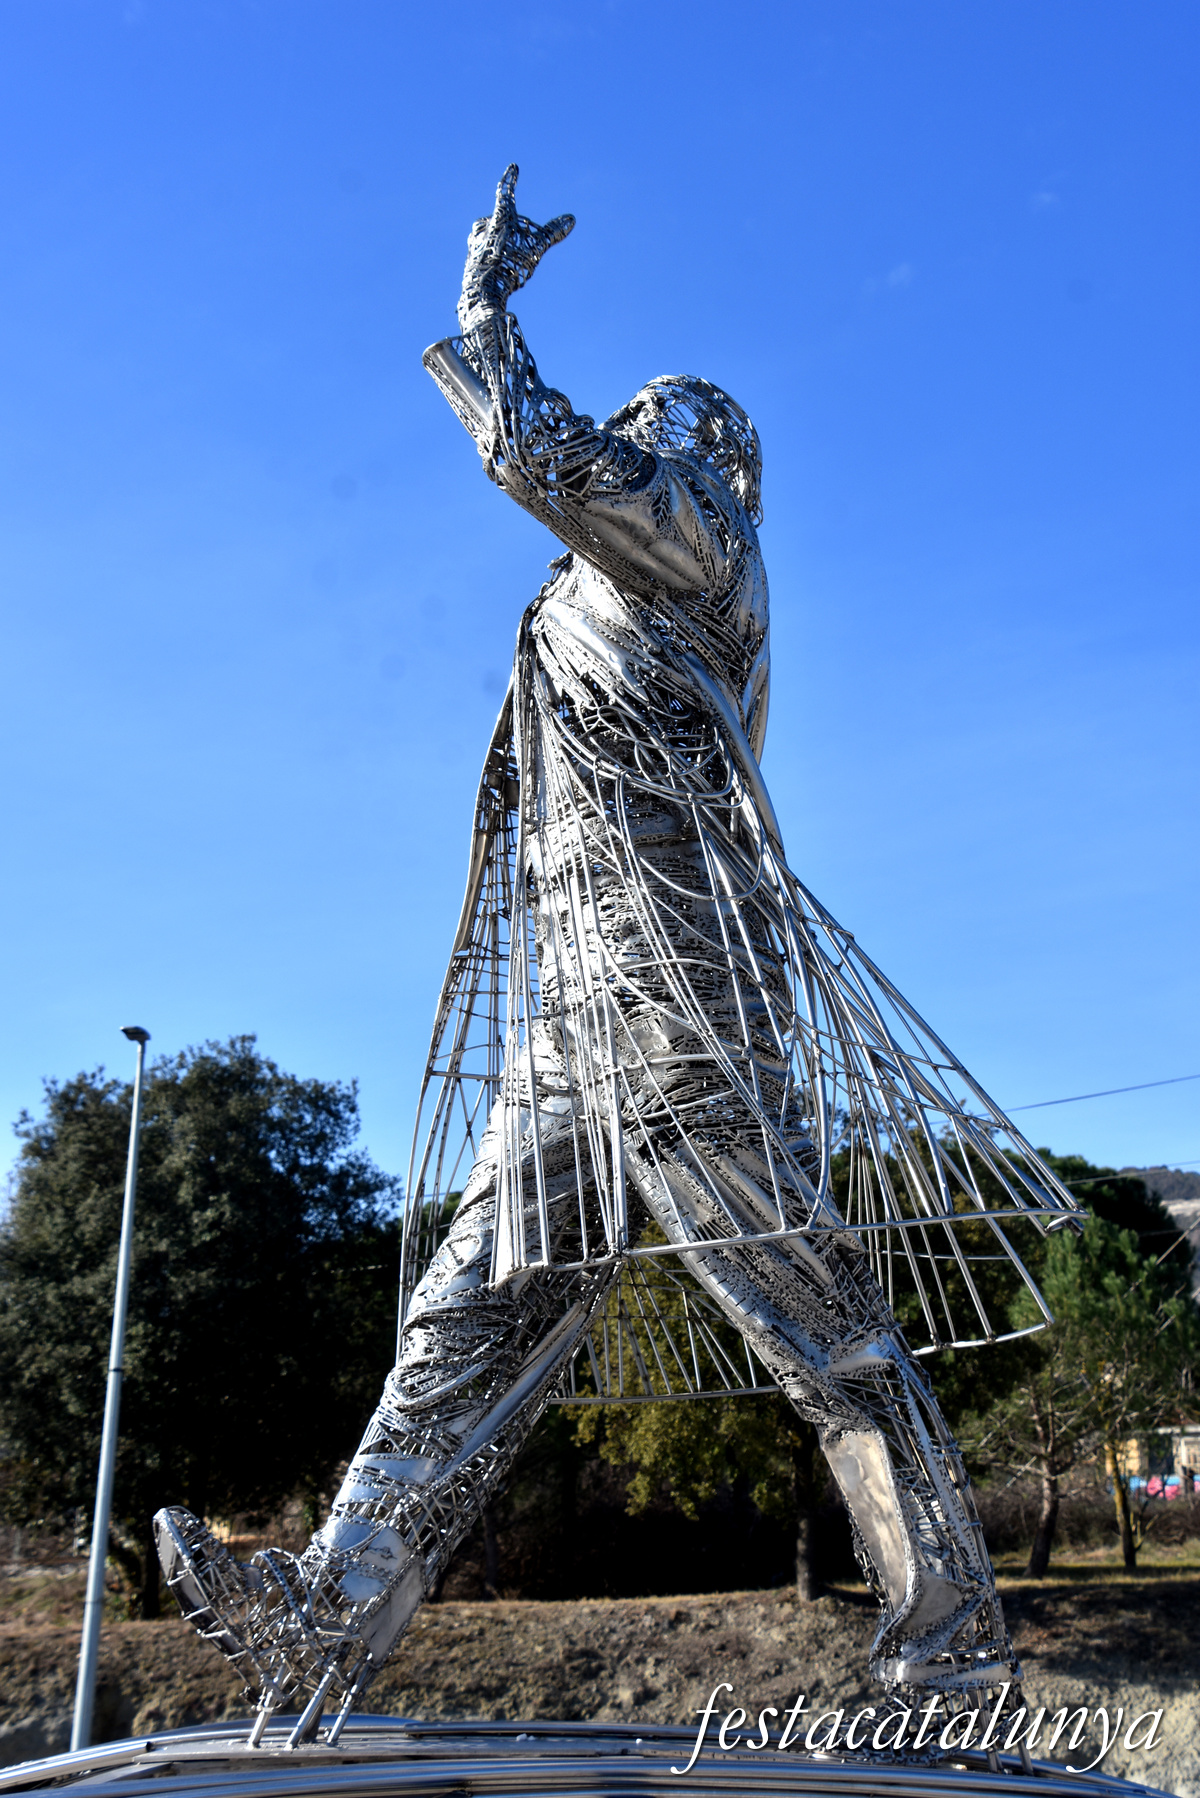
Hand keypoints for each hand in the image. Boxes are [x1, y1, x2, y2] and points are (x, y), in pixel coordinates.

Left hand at [457, 164, 573, 332]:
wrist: (484, 289)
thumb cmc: (510, 264)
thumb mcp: (535, 248)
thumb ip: (552, 233)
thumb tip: (572, 219)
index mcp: (499, 217)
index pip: (506, 193)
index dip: (511, 180)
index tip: (513, 167)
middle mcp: (484, 226)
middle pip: (495, 219)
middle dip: (503, 227)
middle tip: (512, 242)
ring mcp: (475, 242)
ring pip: (487, 235)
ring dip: (496, 242)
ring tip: (503, 258)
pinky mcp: (470, 258)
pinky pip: (482, 252)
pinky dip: (490, 258)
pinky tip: (494, 272)